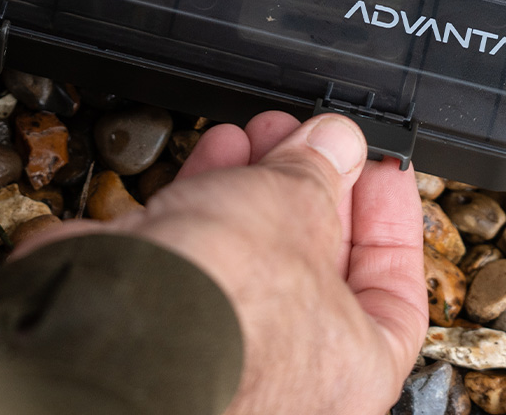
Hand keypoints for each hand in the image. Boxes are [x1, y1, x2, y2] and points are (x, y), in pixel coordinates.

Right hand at [15, 112, 427, 414]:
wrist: (111, 323)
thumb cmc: (225, 303)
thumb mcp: (298, 205)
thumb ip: (323, 168)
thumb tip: (338, 142)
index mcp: (350, 370)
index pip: (393, 293)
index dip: (390, 221)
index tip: (381, 171)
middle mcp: (289, 372)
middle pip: (318, 261)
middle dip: (313, 184)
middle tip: (312, 138)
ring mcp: (224, 343)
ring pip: (255, 249)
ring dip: (260, 180)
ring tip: (264, 132)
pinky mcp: (166, 313)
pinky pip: (205, 247)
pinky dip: (212, 195)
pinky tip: (219, 149)